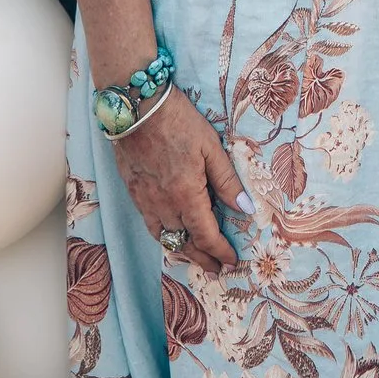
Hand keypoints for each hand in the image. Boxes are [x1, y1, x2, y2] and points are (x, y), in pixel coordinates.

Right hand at [111, 85, 249, 274]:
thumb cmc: (178, 121)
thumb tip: (244, 208)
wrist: (136, 107)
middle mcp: (163, 205)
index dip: (220, 251)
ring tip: (196, 258)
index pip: (206, 235)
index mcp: (186, 195)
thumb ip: (227, 181)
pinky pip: (149, 224)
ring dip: (182, 251)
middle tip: (217, 270)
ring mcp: (145, 200)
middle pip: (184, 243)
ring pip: (164, 238)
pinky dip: (163, 236)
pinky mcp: (133, 192)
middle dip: (202, 259)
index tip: (232, 260)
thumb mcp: (210, 147)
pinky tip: (169, 234)